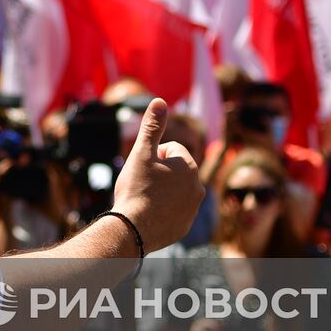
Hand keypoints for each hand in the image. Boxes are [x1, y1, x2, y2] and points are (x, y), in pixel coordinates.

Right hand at [112, 98, 203, 252]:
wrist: (132, 229)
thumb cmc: (136, 189)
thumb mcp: (141, 153)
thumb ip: (152, 126)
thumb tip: (160, 101)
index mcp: (190, 167)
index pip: (170, 149)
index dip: (153, 156)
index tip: (143, 169)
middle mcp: (198, 187)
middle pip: (174, 170)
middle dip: (159, 172)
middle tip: (142, 184)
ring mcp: (193, 209)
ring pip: (174, 190)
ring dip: (161, 190)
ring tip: (145, 199)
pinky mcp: (185, 226)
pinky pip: (173, 211)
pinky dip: (163, 210)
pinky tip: (149, 215)